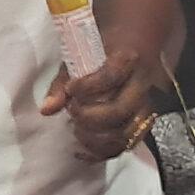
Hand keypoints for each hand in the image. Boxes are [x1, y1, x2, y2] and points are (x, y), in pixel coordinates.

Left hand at [38, 47, 155, 162]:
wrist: (138, 40)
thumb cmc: (104, 48)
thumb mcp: (80, 55)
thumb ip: (62, 82)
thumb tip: (47, 110)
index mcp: (128, 60)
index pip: (110, 77)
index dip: (87, 87)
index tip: (71, 88)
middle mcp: (142, 85)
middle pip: (119, 111)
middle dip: (89, 117)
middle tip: (72, 112)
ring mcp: (146, 107)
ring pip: (126, 134)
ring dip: (96, 139)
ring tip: (77, 129)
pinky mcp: (143, 123)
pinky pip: (125, 146)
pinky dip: (102, 153)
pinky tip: (81, 150)